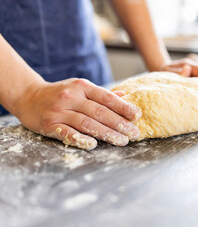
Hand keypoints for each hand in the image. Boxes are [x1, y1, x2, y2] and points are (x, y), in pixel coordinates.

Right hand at [14, 78, 141, 149]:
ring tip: (122, 141)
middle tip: (134, 133)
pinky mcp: (49, 124)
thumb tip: (125, 96)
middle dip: (119, 124)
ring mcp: (59, 111)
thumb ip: (101, 94)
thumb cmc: (60, 93)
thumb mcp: (80, 88)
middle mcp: (71, 97)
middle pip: (99, 112)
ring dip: (106, 133)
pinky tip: (93, 144)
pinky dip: (80, 139)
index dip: (123, 107)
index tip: (137, 116)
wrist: (27, 96)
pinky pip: (66, 133)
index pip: (107, 97)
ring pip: (87, 123)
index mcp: (82, 86)